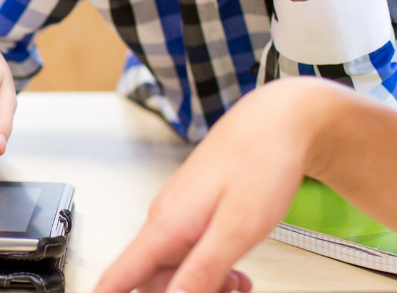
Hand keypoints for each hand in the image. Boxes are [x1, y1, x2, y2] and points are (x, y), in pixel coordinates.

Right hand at [94, 80, 342, 292]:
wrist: (277, 121)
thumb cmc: (261, 162)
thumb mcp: (237, 228)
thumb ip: (202, 269)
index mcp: (166, 225)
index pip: (118, 275)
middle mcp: (165, 219)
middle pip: (151, 279)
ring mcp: (178, 214)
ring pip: (173, 267)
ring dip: (201, 285)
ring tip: (237, 283)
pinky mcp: (193, 211)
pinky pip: (189, 251)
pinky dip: (210, 269)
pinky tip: (235, 269)